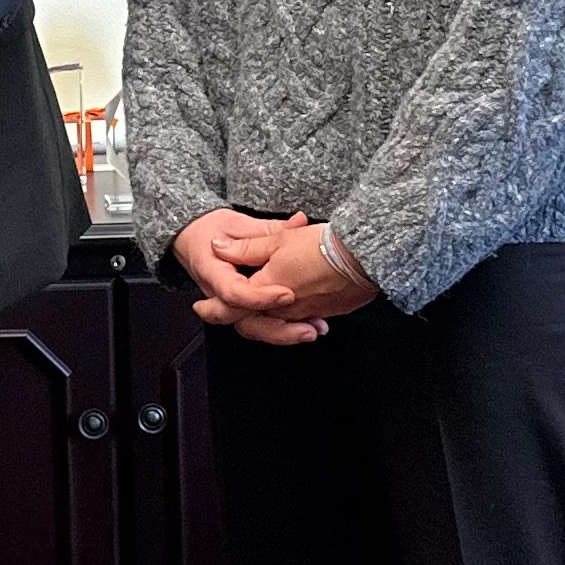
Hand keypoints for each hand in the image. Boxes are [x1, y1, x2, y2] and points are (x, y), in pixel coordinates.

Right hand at [174, 208, 331, 346]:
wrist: (192, 239)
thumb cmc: (211, 231)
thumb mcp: (238, 224)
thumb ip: (270, 229)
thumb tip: (298, 222)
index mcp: (213, 272)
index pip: (233, 292)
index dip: (260, 297)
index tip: (287, 293)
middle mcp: (220, 296)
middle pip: (244, 321)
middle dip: (277, 329)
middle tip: (307, 328)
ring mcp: (231, 306)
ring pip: (255, 329)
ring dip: (285, 334)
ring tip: (314, 329)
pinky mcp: (243, 310)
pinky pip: (262, 325)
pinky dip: (286, 329)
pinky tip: (311, 326)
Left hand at [217, 218, 378, 338]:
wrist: (363, 255)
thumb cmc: (322, 246)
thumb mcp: (277, 239)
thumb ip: (246, 248)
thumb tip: (219, 247)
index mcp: (267, 288)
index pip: (233, 306)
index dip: (214, 308)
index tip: (201, 307)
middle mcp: (285, 308)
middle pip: (254, 324)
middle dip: (238, 319)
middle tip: (219, 314)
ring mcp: (306, 314)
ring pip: (278, 325)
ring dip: (265, 321)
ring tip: (251, 310)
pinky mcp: (325, 313)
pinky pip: (302, 321)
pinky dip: (293, 319)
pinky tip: (294, 309)